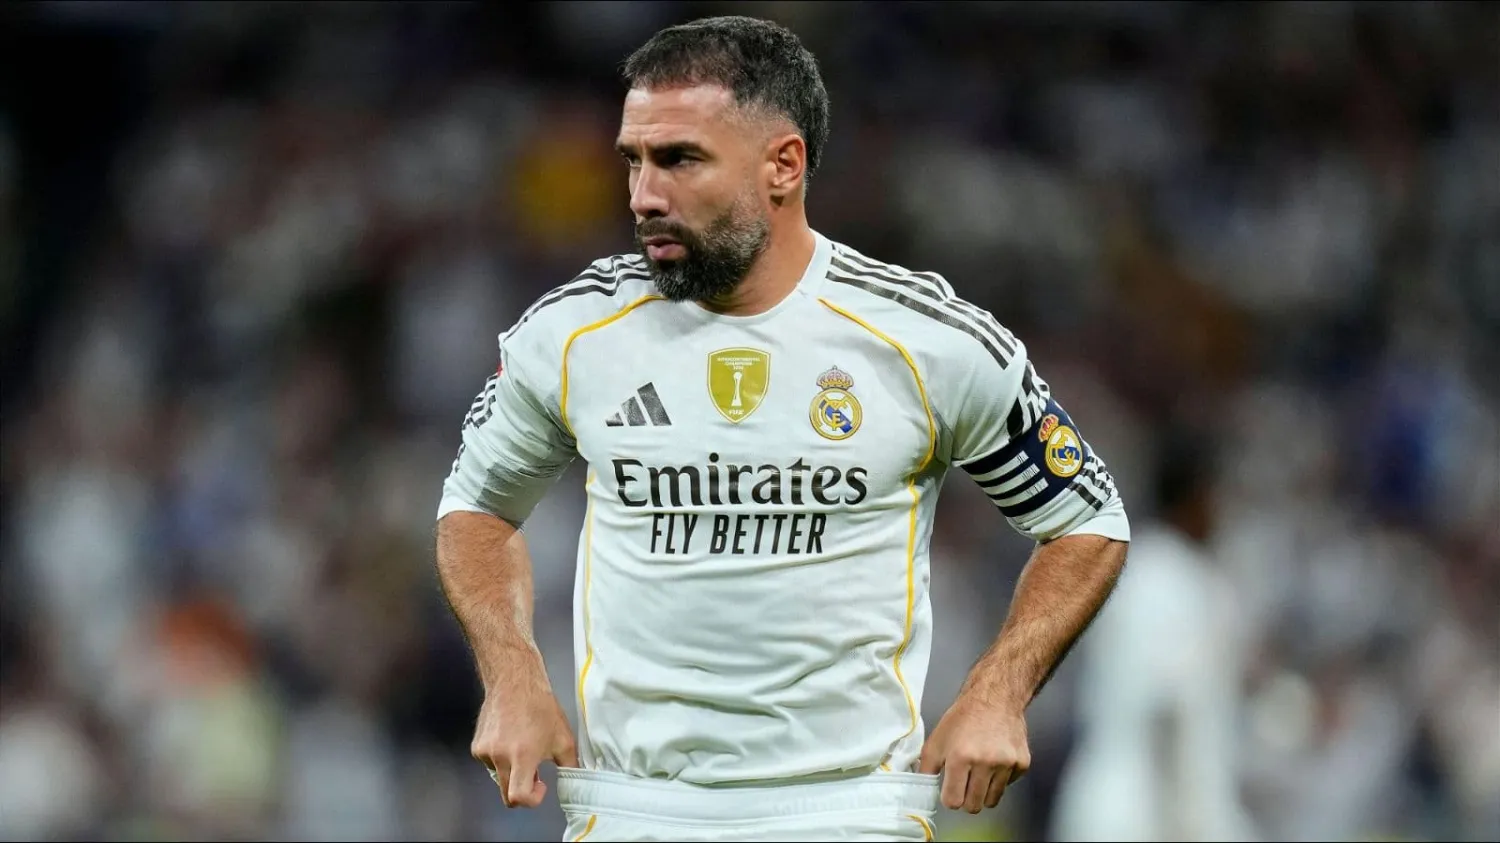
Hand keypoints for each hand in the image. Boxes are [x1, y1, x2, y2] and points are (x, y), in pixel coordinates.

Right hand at [470, 677, 579, 808]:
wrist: (514, 682)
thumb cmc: (541, 708)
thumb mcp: (564, 739)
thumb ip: (569, 766)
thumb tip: (575, 784)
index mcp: (522, 756)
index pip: (518, 797)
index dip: (531, 800)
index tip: (541, 787)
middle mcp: (500, 757)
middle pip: (506, 794)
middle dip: (522, 790)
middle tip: (535, 773)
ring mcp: (485, 752)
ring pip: (499, 778)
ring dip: (511, 772)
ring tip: (523, 747)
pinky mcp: (476, 747)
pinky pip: (490, 764)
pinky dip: (500, 760)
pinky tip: (510, 739)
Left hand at [918, 693, 1030, 813]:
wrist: (995, 698)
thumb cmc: (962, 719)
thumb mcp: (935, 740)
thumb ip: (926, 768)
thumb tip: (923, 791)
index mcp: (960, 758)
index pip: (954, 802)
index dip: (950, 798)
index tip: (950, 789)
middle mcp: (985, 763)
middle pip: (974, 806)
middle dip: (966, 799)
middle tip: (965, 784)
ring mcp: (1007, 764)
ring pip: (993, 799)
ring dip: (984, 792)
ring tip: (979, 773)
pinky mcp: (1022, 763)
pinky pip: (1008, 786)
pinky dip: (1000, 779)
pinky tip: (995, 761)